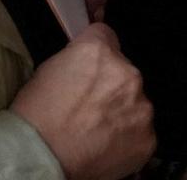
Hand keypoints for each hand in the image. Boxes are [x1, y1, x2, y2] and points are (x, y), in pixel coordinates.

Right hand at [10, 24, 154, 179]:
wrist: (44, 153)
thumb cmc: (37, 111)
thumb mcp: (48, 69)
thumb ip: (77, 61)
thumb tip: (87, 65)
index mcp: (99, 52)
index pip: (105, 34)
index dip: (95, 49)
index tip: (88, 63)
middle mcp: (128, 75)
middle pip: (124, 70)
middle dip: (111, 82)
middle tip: (89, 102)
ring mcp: (143, 108)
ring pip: (136, 102)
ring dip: (121, 109)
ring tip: (97, 126)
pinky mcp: (149, 138)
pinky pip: (140, 130)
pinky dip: (126, 135)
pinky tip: (106, 142)